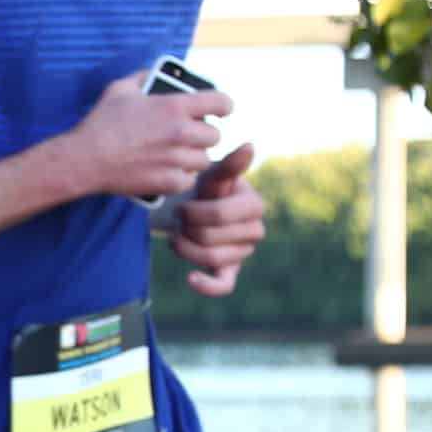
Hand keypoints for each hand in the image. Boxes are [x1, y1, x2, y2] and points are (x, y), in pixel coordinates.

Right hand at [67, 70, 229, 203]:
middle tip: (189, 136)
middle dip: (203, 135)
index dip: (223, 106)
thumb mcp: (120, 89)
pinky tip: (166, 171)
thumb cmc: (100, 123)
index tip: (220, 110)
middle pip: (215, 135)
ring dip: (193, 157)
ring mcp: (177, 159)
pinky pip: (189, 180)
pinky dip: (181, 177)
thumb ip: (143, 78)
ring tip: (176, 155)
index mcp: (175, 106)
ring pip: (204, 160)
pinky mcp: (169, 182)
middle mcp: (182, 132)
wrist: (85, 159)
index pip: (221, 102)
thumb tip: (153, 74)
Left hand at [169, 142, 262, 295]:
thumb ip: (229, 165)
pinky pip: (223, 286)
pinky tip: (190, 278)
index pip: (220, 216)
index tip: (181, 207)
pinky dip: (206, 285)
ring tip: (177, 235)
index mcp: (253, 205)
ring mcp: (243, 252)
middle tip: (179, 219)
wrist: (196, 209)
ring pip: (210, 258)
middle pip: (210, 238)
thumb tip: (250, 146)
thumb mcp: (212, 176)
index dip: (194, 213)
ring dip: (185, 247)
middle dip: (187, 229)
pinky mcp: (230, 271)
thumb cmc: (206, 189)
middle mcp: (254, 230)